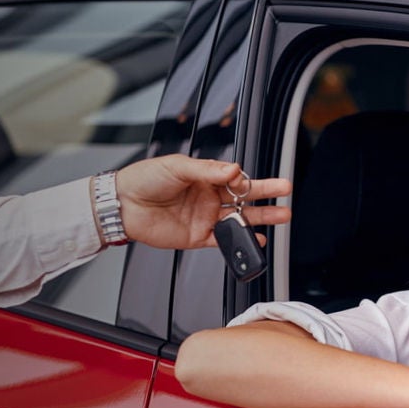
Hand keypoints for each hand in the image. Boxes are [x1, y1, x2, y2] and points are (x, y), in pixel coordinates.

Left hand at [115, 155, 292, 248]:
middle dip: (267, 194)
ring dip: (261, 218)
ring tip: (282, 216)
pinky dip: (240, 241)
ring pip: (239, 219)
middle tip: (286, 192)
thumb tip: (234, 170)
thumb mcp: (177, 166)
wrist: (122, 204)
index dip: (244, 180)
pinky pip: (223, 240)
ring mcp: (204, 217)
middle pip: (244, 197)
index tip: (245, 181)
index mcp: (204, 176)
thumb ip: (207, 170)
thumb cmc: (144, 179)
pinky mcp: (197, 236)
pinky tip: (255, 239)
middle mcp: (208, 197)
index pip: (234, 177)